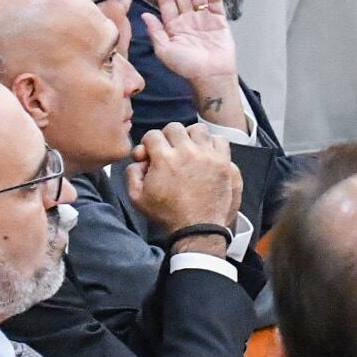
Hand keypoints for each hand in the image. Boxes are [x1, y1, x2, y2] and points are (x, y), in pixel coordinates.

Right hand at [127, 121, 243, 232]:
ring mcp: (208, 156)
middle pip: (175, 128)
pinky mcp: (224, 163)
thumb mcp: (137, 197)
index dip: (148, 144)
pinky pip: (221, 141)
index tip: (151, 155)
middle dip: (168, 137)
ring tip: (189, 150)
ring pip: (199, 130)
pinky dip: (213, 144)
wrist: (197, 229)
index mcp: (164, 158)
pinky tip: (207, 154)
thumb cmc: (168, 214)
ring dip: (191, 137)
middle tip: (169, 151)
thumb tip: (139, 160)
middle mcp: (187, 152)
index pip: (152, 134)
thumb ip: (132, 173)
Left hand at [141, 0, 248, 128]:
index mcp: (173, 25)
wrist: (211, 77)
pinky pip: (214, 3)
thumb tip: (144, 14)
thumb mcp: (164, 50)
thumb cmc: (187, 67)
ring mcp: (204, 19)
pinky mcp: (219, 22)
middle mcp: (187, 19)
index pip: (167, 1)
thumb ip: (155, 31)